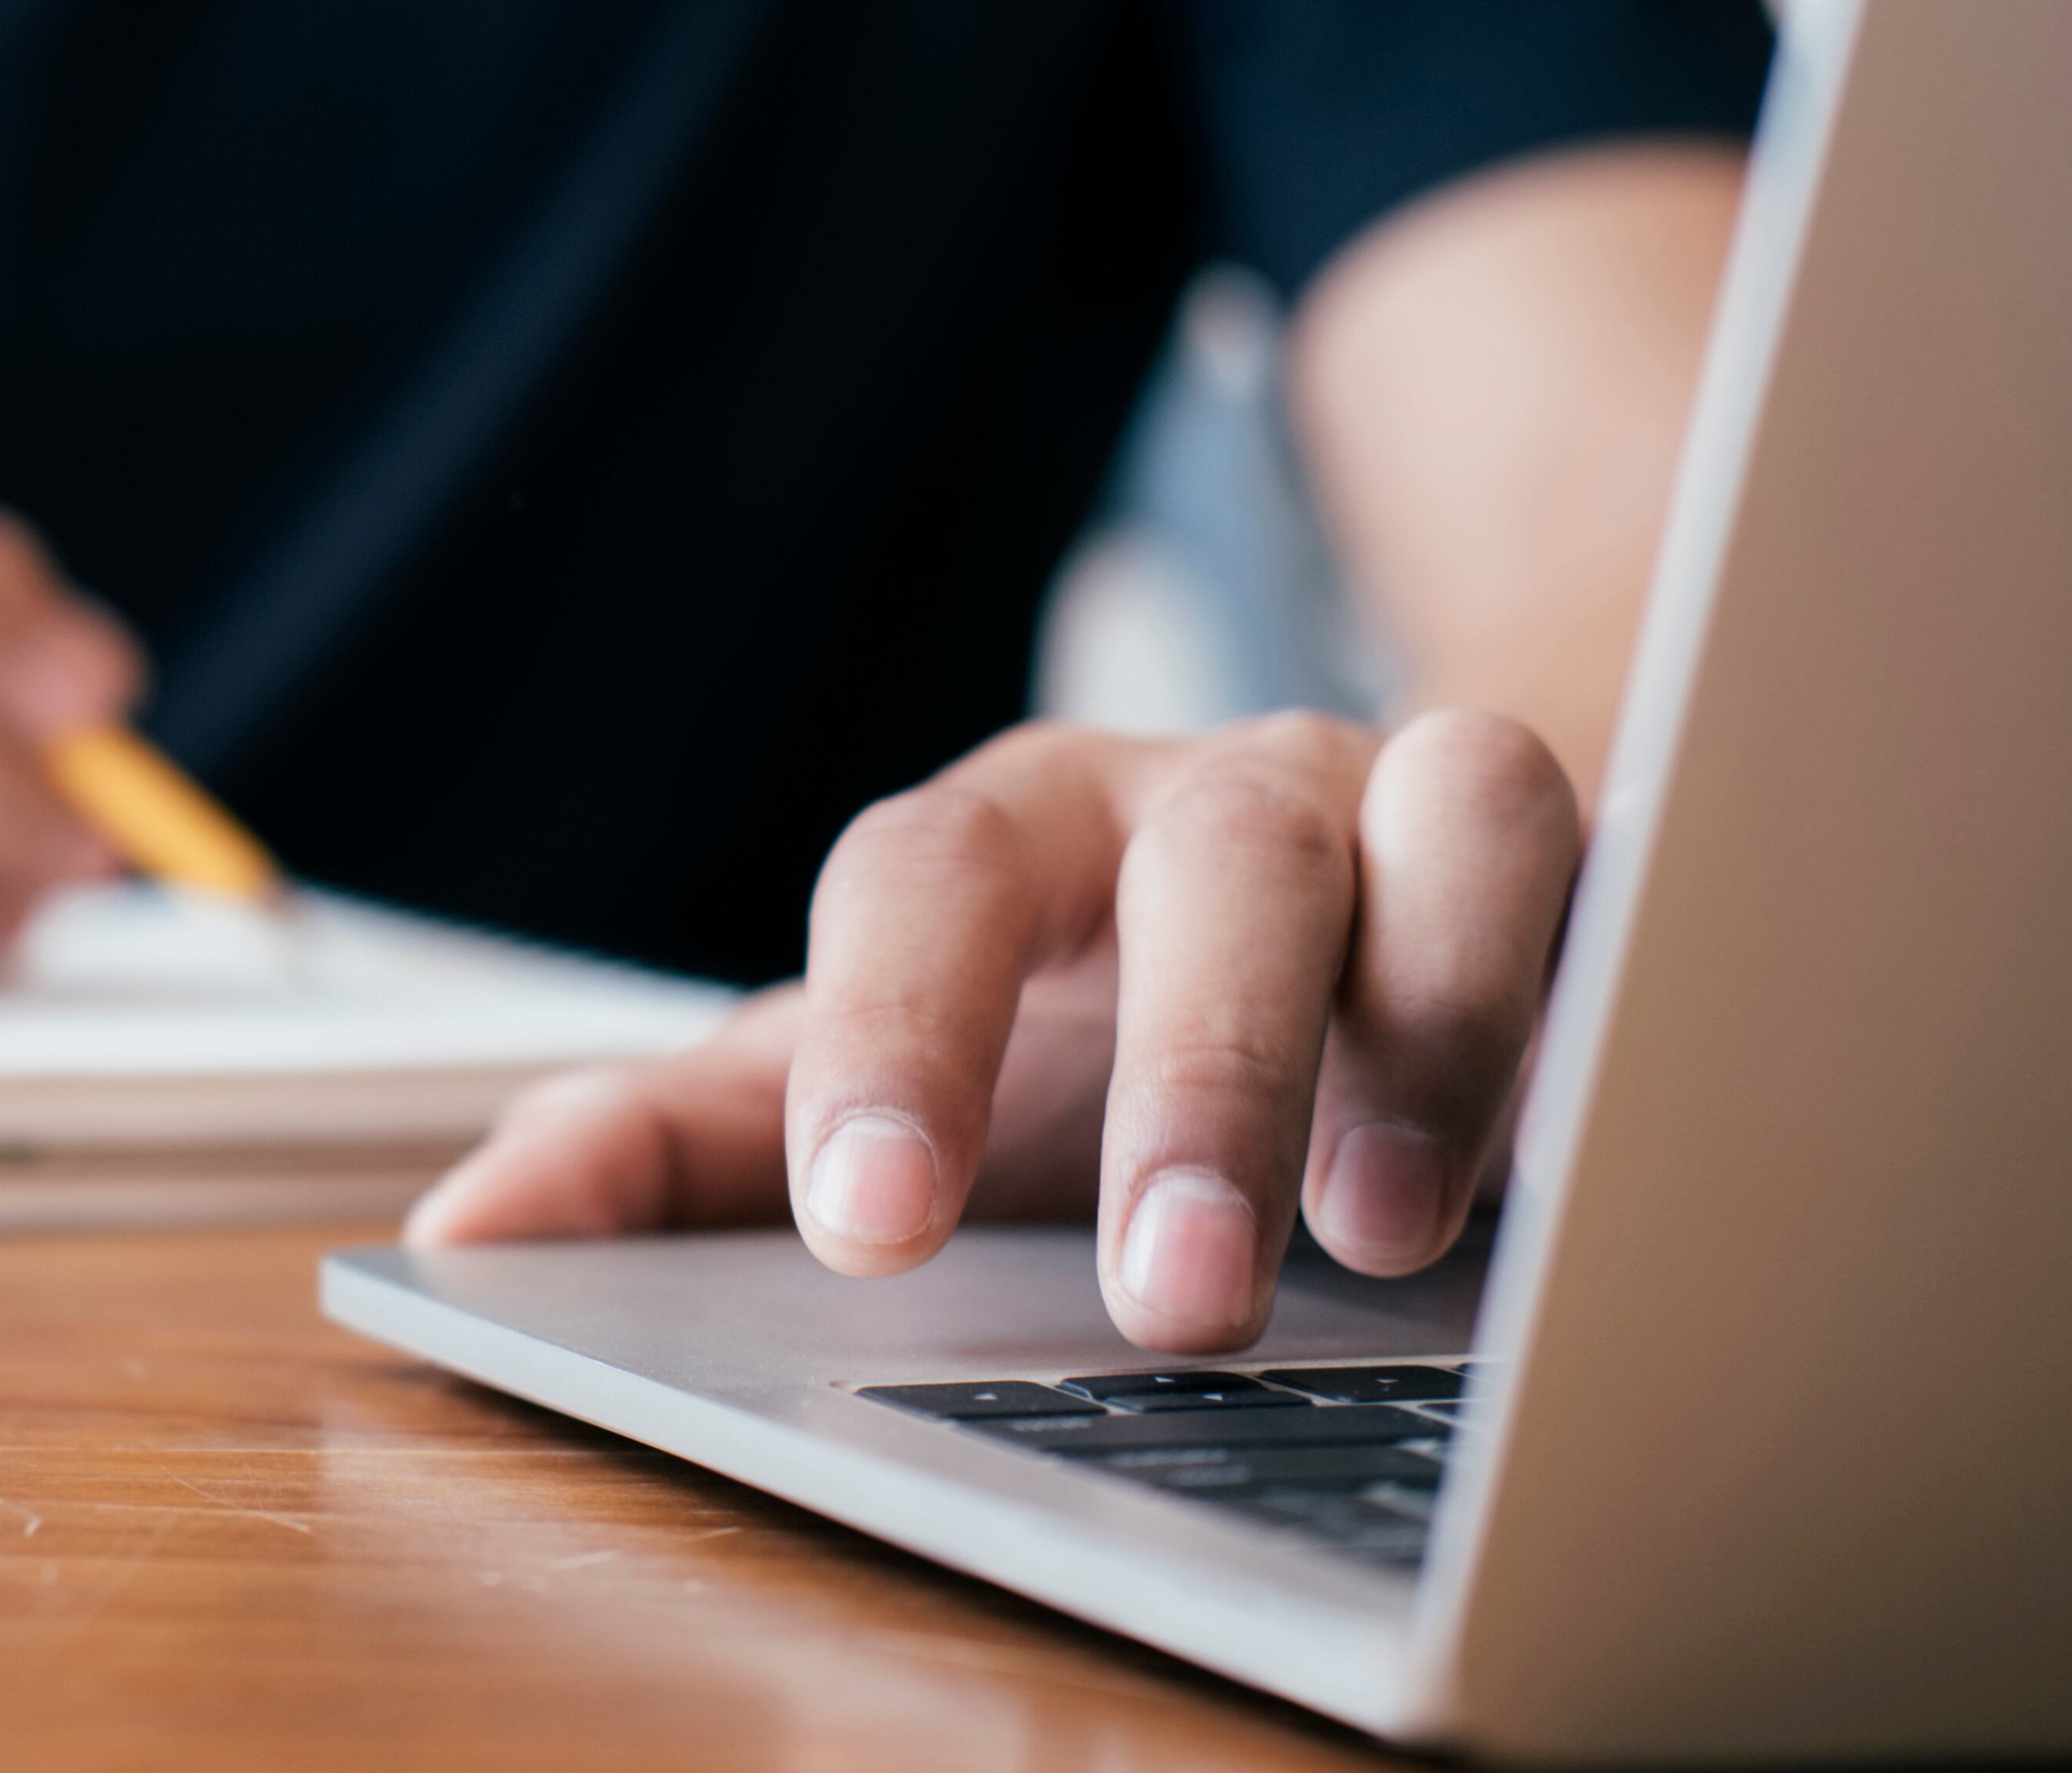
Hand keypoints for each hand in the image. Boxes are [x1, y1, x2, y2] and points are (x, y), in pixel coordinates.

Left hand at [406, 710, 1580, 1350]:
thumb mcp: (873, 1091)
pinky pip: (1623, 873)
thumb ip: (668, 1154)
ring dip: (1426, 1021)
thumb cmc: (1073, 1033)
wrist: (1328, 931)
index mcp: (1015, 835)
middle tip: (1163, 1294)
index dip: (889, 1035)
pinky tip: (1584, 1152)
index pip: (924, 877)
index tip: (860, 1223)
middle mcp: (1213, 791)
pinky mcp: (1589, 858)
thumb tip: (462, 1231)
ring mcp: (1415, 800)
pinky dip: (1606, 988)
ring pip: (1450, 813)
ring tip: (1381, 1236)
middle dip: (1189, 1073)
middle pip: (1202, 860)